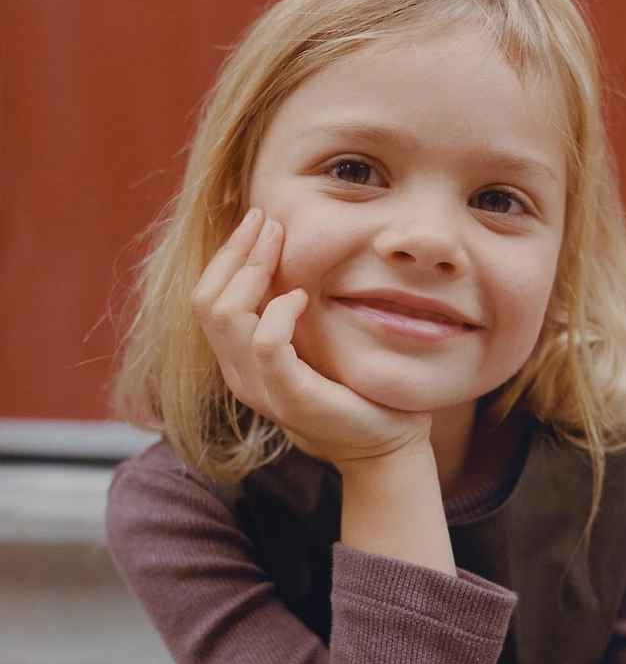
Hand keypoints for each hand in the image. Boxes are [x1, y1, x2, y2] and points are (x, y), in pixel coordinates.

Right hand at [191, 208, 431, 469]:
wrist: (382, 445)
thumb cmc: (353, 387)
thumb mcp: (312, 340)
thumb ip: (291, 307)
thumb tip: (286, 247)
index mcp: (238, 359)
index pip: (206, 298)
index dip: (226, 255)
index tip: (258, 218)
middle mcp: (239, 374)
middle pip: (206, 301)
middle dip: (235, 252)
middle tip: (267, 219)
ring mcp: (260, 389)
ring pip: (225, 316)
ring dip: (253, 269)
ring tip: (280, 242)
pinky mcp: (289, 398)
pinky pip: (266, 344)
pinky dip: (280, 312)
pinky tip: (303, 296)